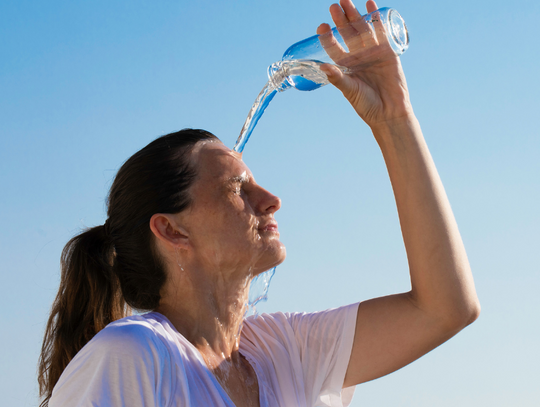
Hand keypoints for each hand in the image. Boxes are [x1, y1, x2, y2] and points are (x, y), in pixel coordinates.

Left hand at [317, 0, 413, 128]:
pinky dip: (376, 17)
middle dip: (340, 20)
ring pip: (362, 30)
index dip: (327, 37)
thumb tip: (322, 67)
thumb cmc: (366, 105)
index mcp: (345, 67)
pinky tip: (370, 4)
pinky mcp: (387, 51)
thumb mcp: (349, 90)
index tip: (321, 27)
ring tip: (346, 1)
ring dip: (355, 15)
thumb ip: (337, 78)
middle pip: (347, 34)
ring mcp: (372, 52)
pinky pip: (380, 31)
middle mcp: (357, 57)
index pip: (333, 47)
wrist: (389, 112)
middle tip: (334, 6)